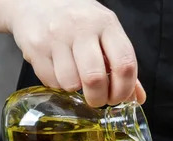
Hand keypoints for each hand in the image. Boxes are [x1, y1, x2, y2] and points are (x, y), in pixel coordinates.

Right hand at [7, 0, 146, 106]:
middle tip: (98, 99)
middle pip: (95, 78)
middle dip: (99, 98)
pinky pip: (51, 81)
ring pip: (71, 83)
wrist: (37, 0)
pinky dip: (58, 84)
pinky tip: (59, 71)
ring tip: (75, 78)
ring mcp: (56, 36)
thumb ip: (121, 64)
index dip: (124, 89)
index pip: (124, 64)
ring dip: (75, 89)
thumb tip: (137, 98)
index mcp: (106, 24)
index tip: (119, 98)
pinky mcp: (36, 47)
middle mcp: (81, 27)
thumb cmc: (77, 19)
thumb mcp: (104, 32)